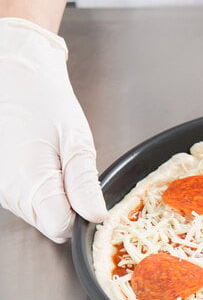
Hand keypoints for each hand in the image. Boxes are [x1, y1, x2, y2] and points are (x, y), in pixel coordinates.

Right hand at [0, 17, 105, 242]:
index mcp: (28, 185)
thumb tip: (96, 217)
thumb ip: (84, 184)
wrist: (13, 70)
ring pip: (41, 212)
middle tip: (76, 170)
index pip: (62, 229)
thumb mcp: (76, 142)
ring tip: (59, 160)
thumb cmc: (45, 100)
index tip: (91, 195)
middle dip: (71, 206)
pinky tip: (46, 161)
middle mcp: (8, 192)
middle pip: (51, 223)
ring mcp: (1, 188)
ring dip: (58, 196)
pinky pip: (29, 198)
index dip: (83, 217)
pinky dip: (44, 188)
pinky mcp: (1, 181)